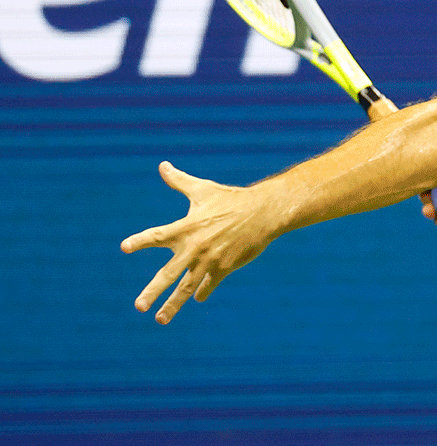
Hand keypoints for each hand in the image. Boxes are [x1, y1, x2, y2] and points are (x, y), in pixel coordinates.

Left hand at [121, 161, 277, 324]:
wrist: (263, 212)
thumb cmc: (231, 199)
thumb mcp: (203, 189)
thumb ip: (180, 181)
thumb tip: (162, 165)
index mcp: (186, 227)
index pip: (158, 235)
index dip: (141, 241)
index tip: (125, 248)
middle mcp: (195, 246)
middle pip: (169, 273)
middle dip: (153, 291)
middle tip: (139, 307)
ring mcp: (210, 260)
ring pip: (187, 287)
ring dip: (173, 304)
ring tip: (160, 319)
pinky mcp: (225, 267)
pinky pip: (208, 284)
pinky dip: (201, 292)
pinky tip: (196, 298)